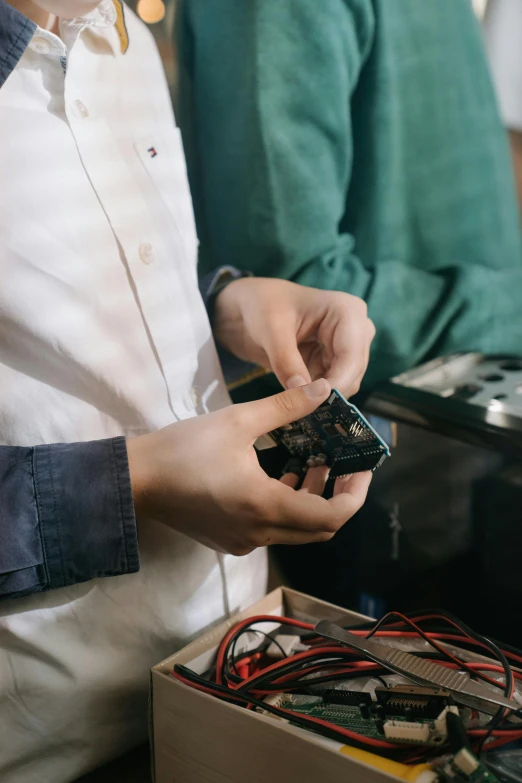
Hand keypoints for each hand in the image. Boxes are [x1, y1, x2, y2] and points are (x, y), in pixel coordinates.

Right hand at [127, 380, 371, 555]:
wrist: (136, 480)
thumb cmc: (185, 448)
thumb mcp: (238, 420)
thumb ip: (287, 406)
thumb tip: (326, 390)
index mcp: (266, 506)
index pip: (332, 516)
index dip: (355, 494)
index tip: (361, 469)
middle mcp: (260, 533)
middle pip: (319, 529)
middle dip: (338, 497)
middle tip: (343, 465)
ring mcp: (244, 541)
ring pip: (297, 531)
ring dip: (313, 500)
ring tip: (315, 462)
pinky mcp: (229, 539)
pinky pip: (273, 530)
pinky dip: (288, 506)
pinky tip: (282, 475)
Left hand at [213, 278, 374, 397]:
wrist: (254, 307)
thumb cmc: (264, 306)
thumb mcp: (270, 330)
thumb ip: (286, 361)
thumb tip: (301, 394)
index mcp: (347, 311)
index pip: (351, 356)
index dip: (336, 383)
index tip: (313, 403)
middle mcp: (357, 329)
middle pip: (353, 373)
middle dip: (328, 392)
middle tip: (299, 408)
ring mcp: (349, 347)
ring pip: (345, 384)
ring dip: (322, 396)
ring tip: (295, 404)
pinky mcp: (337, 362)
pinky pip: (333, 387)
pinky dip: (316, 396)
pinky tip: (297, 400)